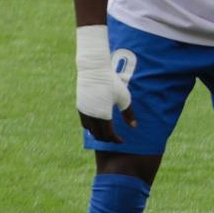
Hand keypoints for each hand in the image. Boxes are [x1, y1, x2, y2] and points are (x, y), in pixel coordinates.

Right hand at [75, 24, 135, 142]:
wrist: (94, 70)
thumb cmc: (112, 83)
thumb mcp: (124, 98)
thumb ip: (128, 113)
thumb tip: (133, 126)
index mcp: (103, 115)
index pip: (108, 134)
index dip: (115, 140)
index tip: (122, 141)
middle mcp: (91, 116)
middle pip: (98, 134)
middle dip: (107, 139)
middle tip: (115, 139)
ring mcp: (84, 111)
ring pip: (89, 129)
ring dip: (97, 134)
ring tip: (106, 134)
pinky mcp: (80, 106)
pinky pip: (84, 122)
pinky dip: (90, 127)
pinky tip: (97, 125)